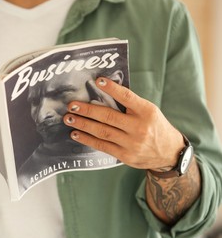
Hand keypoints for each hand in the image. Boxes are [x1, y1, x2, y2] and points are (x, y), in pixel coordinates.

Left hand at [63, 77, 183, 169]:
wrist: (169, 153)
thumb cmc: (155, 127)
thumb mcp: (149, 111)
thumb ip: (130, 104)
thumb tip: (103, 92)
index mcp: (147, 112)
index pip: (127, 97)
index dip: (112, 88)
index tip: (97, 81)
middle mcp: (140, 127)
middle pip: (108, 116)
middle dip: (87, 110)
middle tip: (72, 105)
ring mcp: (132, 143)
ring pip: (102, 132)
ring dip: (83, 124)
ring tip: (69, 119)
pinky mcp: (126, 156)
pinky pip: (102, 146)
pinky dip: (87, 139)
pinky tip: (76, 134)